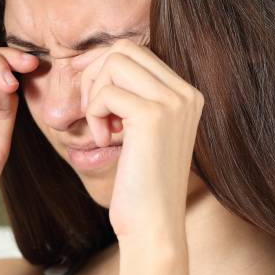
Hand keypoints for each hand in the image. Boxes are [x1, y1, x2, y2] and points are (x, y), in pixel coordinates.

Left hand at [73, 39, 204, 242]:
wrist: (154, 225)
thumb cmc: (139, 182)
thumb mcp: (139, 130)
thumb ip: (130, 95)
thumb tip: (95, 59)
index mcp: (186, 94)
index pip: (135, 51)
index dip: (101, 66)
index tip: (88, 92)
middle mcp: (186, 93)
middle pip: (122, 49)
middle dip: (94, 75)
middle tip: (92, 112)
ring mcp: (173, 102)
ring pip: (113, 63)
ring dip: (94, 95)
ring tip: (102, 129)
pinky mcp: (153, 116)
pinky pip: (106, 93)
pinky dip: (94, 115)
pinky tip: (104, 142)